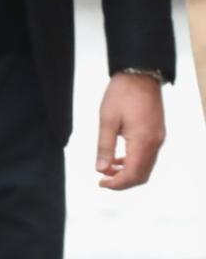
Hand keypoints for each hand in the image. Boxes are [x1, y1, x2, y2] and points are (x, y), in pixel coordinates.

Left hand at [95, 73, 165, 190]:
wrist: (140, 74)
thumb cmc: (123, 93)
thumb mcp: (107, 119)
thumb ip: (104, 146)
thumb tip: (101, 169)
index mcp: (142, 140)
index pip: (132, 174)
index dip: (116, 184)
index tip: (101, 183)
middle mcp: (154, 142)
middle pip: (141, 175)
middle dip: (122, 182)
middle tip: (103, 179)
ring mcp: (158, 138)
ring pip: (146, 167)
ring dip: (128, 173)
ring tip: (108, 168)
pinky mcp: (158, 133)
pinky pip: (148, 156)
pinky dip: (134, 163)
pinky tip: (119, 158)